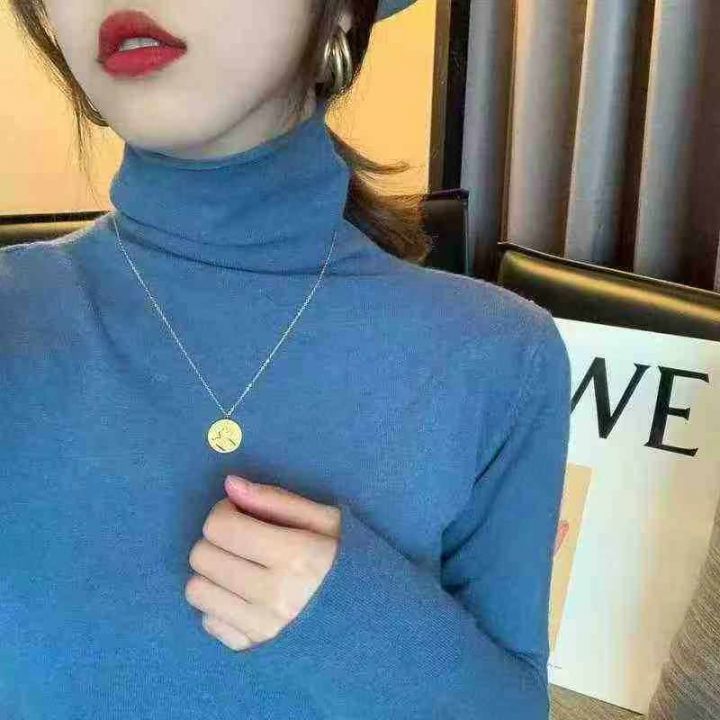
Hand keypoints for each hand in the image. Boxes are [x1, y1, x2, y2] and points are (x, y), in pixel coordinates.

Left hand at [185, 475, 340, 651]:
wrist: (374, 618)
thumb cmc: (347, 559)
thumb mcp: (326, 519)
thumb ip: (276, 499)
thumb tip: (230, 484)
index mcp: (295, 555)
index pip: (221, 527)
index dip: (225, 511)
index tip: (242, 513)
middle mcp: (274, 595)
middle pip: (202, 556)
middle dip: (217, 539)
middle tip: (242, 538)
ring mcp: (262, 627)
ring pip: (196, 590)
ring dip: (213, 572)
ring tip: (240, 566)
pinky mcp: (254, 649)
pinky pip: (208, 621)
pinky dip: (220, 604)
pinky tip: (244, 596)